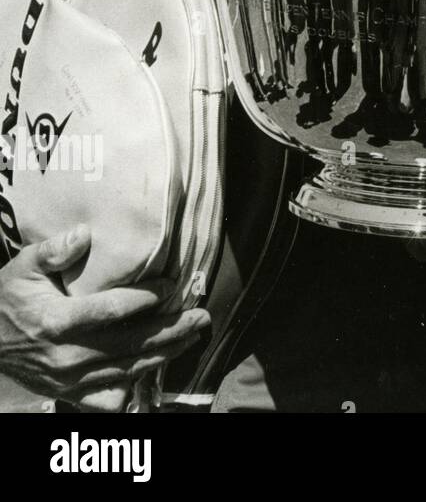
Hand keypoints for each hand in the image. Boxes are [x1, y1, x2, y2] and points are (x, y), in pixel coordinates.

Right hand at [0, 224, 209, 412]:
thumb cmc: (7, 300)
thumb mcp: (22, 268)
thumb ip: (54, 250)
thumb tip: (85, 233)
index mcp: (56, 321)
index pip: (112, 310)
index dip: (146, 297)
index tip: (172, 283)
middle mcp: (66, 355)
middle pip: (130, 344)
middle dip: (171, 330)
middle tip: (202, 315)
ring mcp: (68, 379)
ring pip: (128, 369)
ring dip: (164, 353)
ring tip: (192, 336)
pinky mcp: (68, 393)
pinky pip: (109, 396)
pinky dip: (135, 385)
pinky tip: (156, 365)